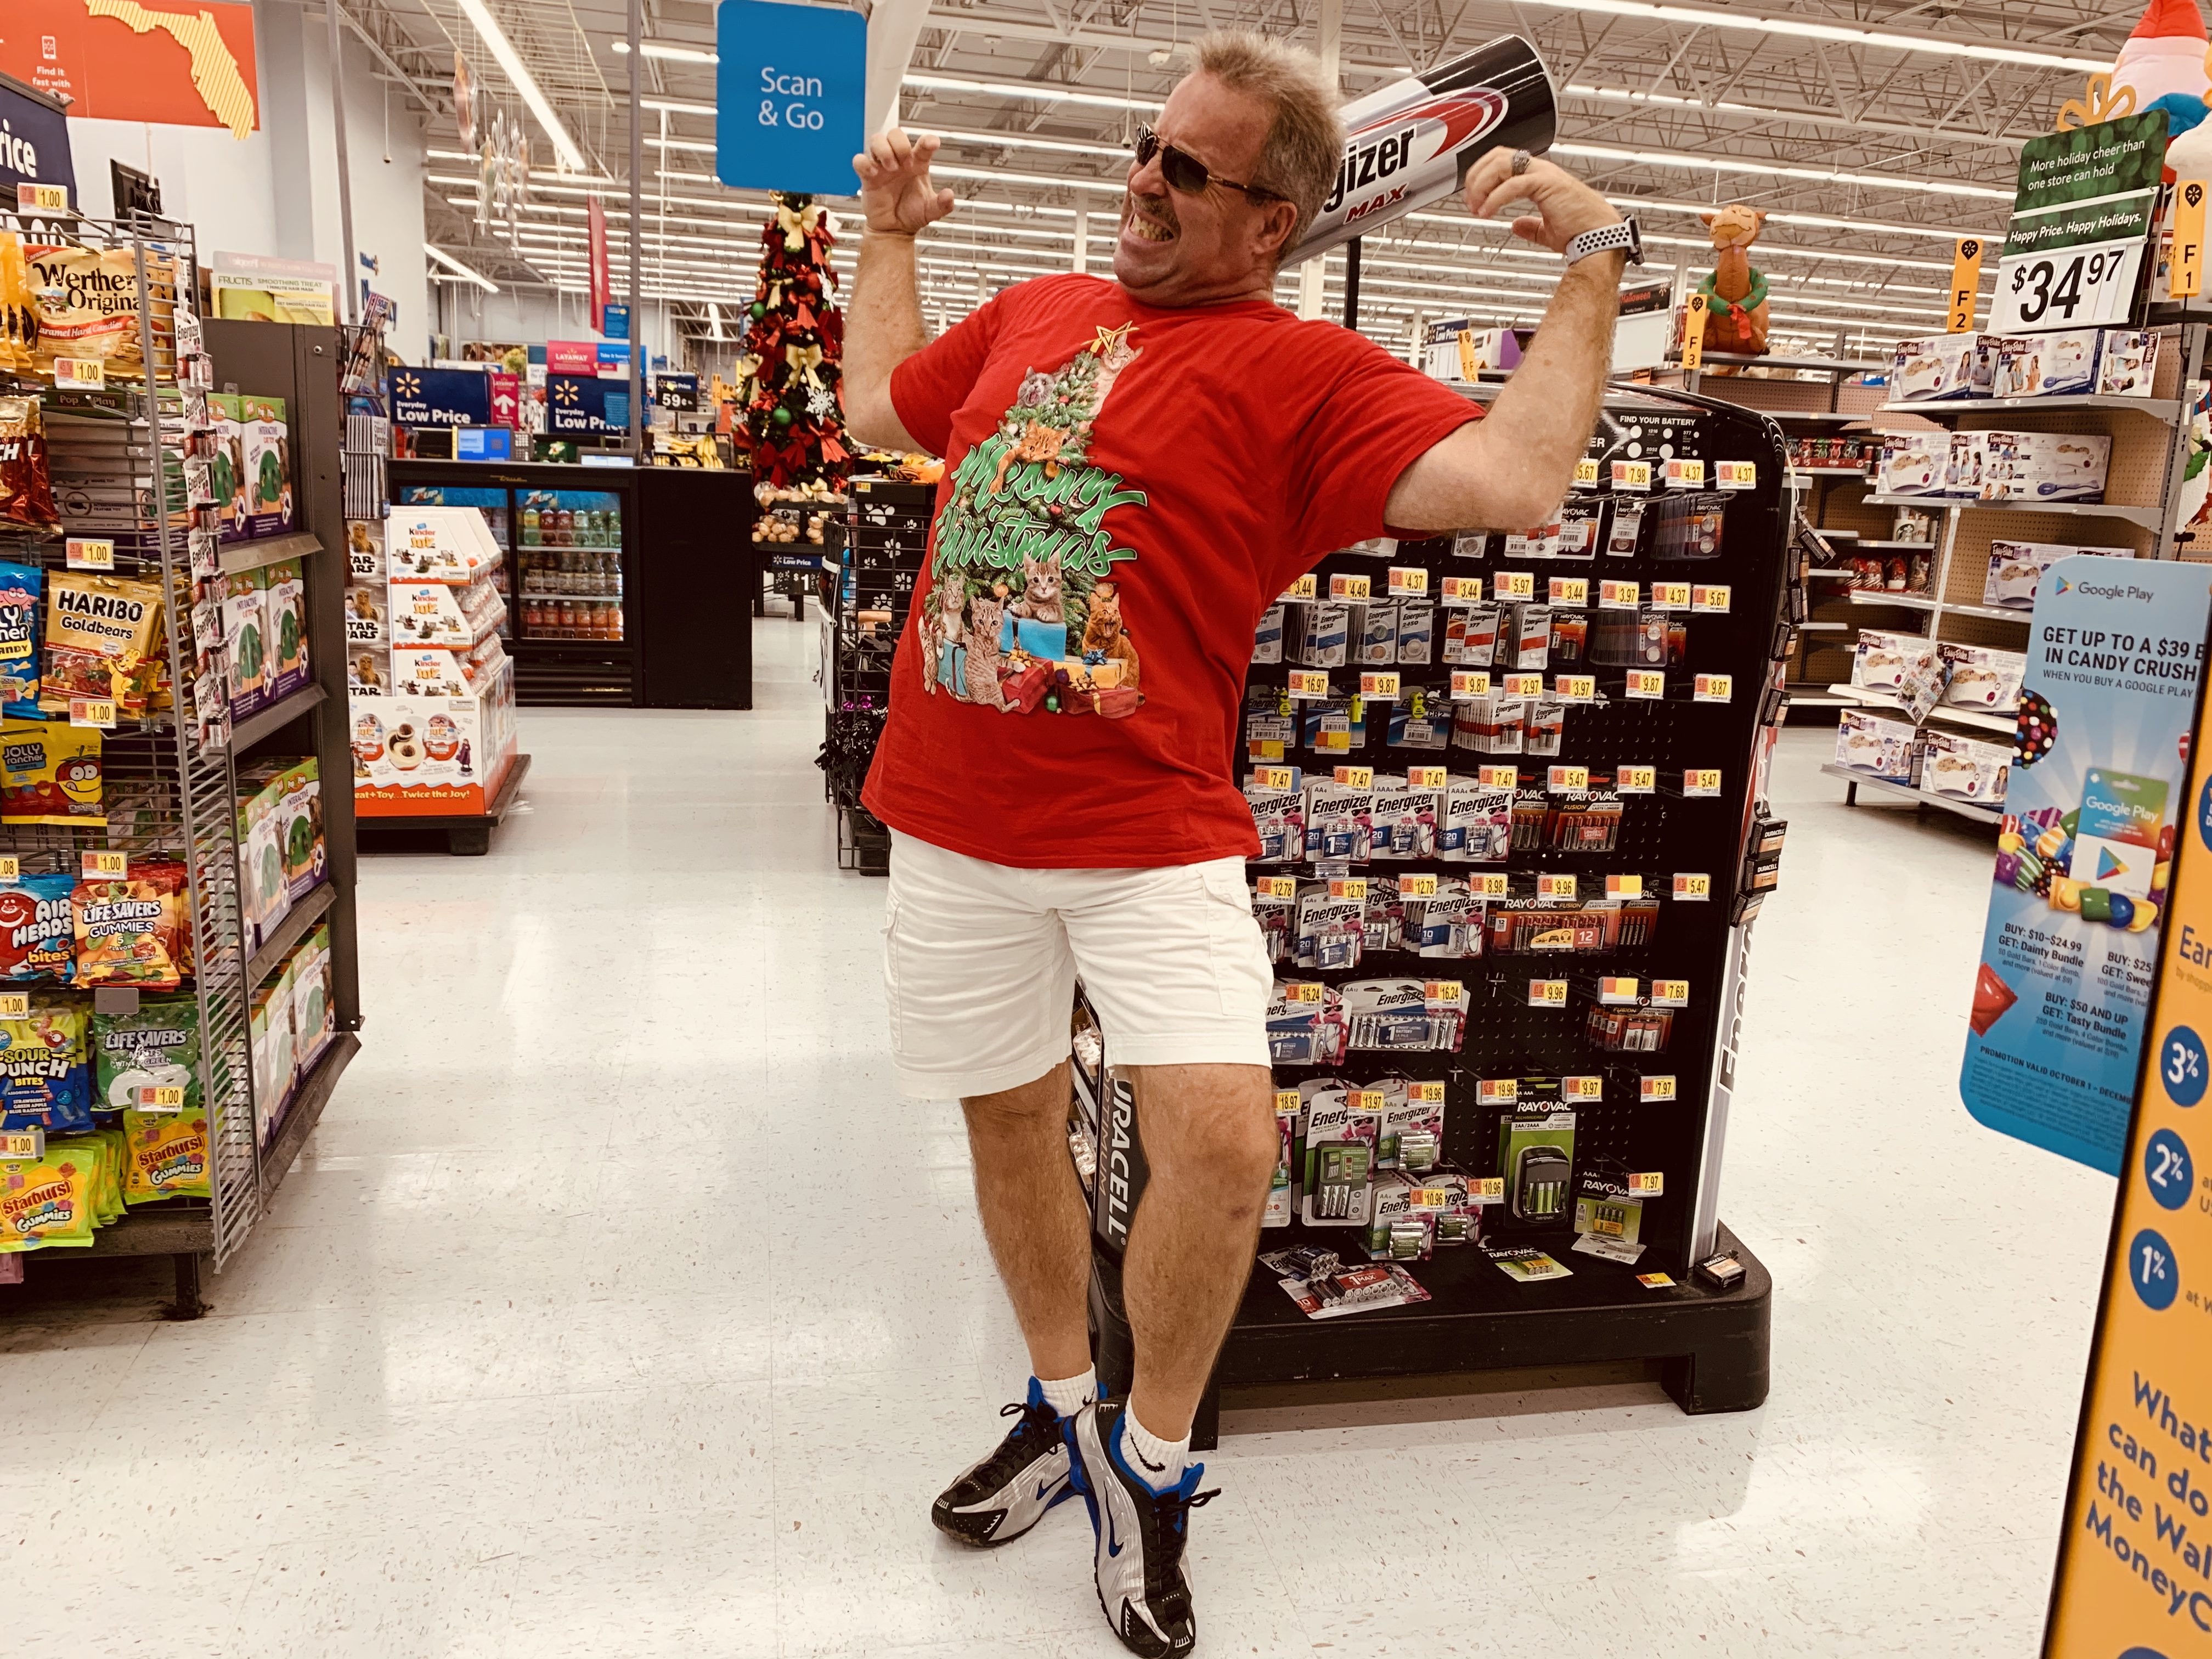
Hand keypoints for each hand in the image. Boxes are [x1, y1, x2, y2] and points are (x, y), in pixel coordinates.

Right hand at [854, 129, 956, 235]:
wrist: (894, 229)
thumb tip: (949, 195)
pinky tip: (873, 173)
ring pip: (877, 140)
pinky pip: (859, 160)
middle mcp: (899, 161)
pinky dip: (863, 163)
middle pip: (896, 134)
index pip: (923, 144)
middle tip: (906, 163)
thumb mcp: (931, 211)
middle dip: (901, 145)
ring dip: (884, 150)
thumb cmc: (912, 214)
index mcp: (917, 164)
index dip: (928, 140)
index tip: (932, 144)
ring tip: (891, 168)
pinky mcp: (867, 176)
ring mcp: (882, 166)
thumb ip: (942, 205)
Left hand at [1461, 150, 1619, 253]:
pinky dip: (1494, 198)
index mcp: (1540, 177)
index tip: (1473, 198)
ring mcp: (1544, 174)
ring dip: (1482, 184)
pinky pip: (1512, 184)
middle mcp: (1541, 170)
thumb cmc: (1581, 232)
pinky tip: (1488, 212)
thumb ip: (1530, 226)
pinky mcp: (1547, 184)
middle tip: (1470, 200)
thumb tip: (1516, 226)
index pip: (1503, 161)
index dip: (1482, 175)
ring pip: (1502, 164)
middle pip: (1498, 156)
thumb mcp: (1548, 230)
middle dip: (1477, 176)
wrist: (1598, 238)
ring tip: (1477, 206)